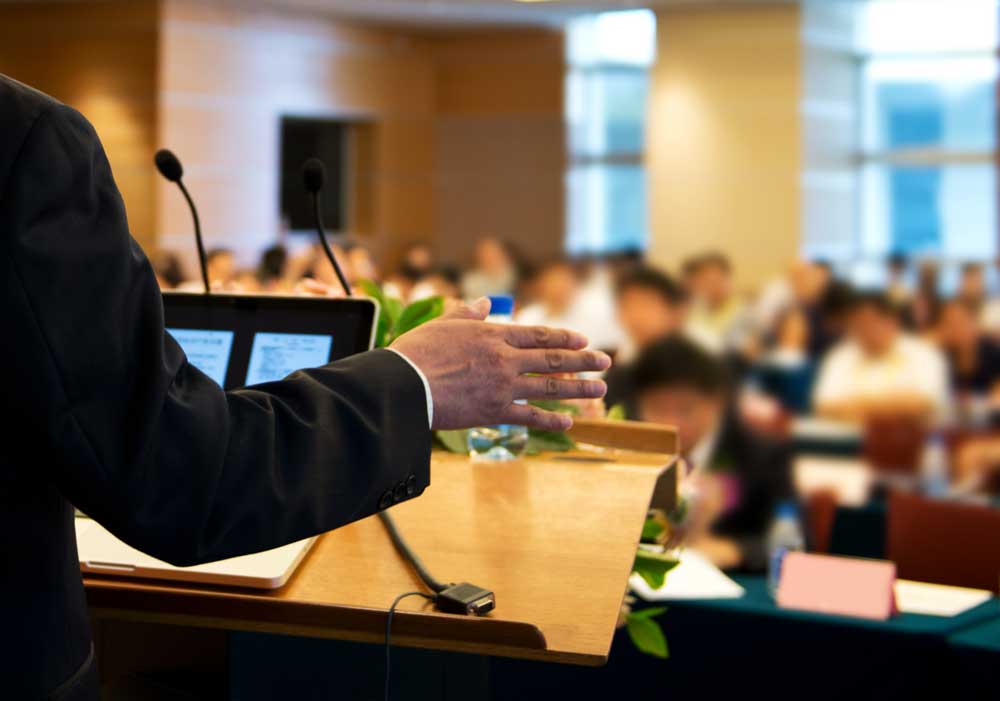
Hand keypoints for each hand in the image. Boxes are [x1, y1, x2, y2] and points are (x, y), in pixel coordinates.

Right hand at [390, 297, 610, 430]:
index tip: (584, 339)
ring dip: (578, 388)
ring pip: (549, 387)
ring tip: (600, 389)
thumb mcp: (442, 324)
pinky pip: (530, 417)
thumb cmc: (417, 353)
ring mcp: (502, 387)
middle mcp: (504, 359)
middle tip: (606, 362)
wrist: (404, 386)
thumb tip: (482, 302)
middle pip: (553, 358)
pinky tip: (569, 421)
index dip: (564, 337)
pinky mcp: (494, 412)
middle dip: (583, 360)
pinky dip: (551, 419)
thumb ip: (467, 313)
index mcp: (493, 335)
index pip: (538, 335)